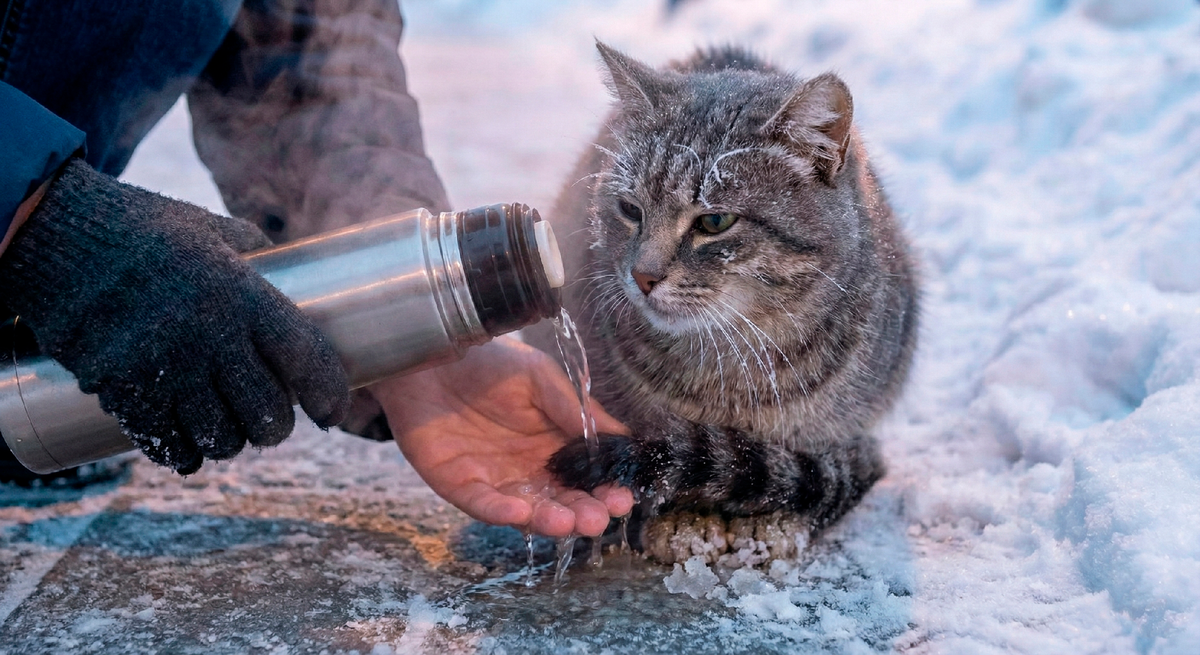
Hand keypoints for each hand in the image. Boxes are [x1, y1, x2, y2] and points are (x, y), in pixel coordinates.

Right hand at [0, 159, 350, 473]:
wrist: (54, 236)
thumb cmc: (142, 228)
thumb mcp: (209, 229)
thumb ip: (254, 253)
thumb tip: (290, 269)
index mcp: (240, 293)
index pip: (305, 356)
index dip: (328, 391)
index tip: (335, 409)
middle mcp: (208, 335)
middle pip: (266, 413)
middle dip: (276, 426)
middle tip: (273, 420)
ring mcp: (163, 367)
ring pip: (221, 438)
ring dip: (232, 441)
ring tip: (232, 429)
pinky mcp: (122, 389)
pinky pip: (168, 445)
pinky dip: (185, 454)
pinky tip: (191, 448)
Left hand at [369, 336, 634, 537]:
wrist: (431, 358)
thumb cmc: (489, 363)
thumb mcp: (541, 377)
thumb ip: (576, 407)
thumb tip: (622, 436)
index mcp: (553, 443)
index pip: (585, 476)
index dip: (605, 489)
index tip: (623, 497)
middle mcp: (528, 468)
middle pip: (561, 500)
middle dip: (582, 512)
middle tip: (600, 519)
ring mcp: (495, 480)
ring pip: (527, 511)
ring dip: (548, 520)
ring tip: (568, 522)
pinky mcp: (460, 485)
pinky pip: (483, 505)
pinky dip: (501, 512)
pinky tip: (521, 512)